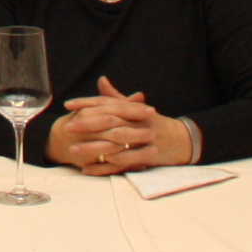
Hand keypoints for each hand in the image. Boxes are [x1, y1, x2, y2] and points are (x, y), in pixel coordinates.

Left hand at [45, 78, 189, 174]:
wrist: (184, 140)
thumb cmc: (156, 123)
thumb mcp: (138, 109)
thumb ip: (117, 97)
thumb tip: (101, 80)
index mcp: (133, 110)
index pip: (107, 104)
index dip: (87, 104)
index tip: (68, 105)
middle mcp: (137, 123)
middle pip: (109, 123)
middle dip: (86, 125)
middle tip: (67, 127)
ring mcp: (141, 141)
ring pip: (113, 145)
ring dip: (92, 148)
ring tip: (72, 151)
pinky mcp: (144, 158)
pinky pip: (121, 164)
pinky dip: (104, 168)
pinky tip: (87, 170)